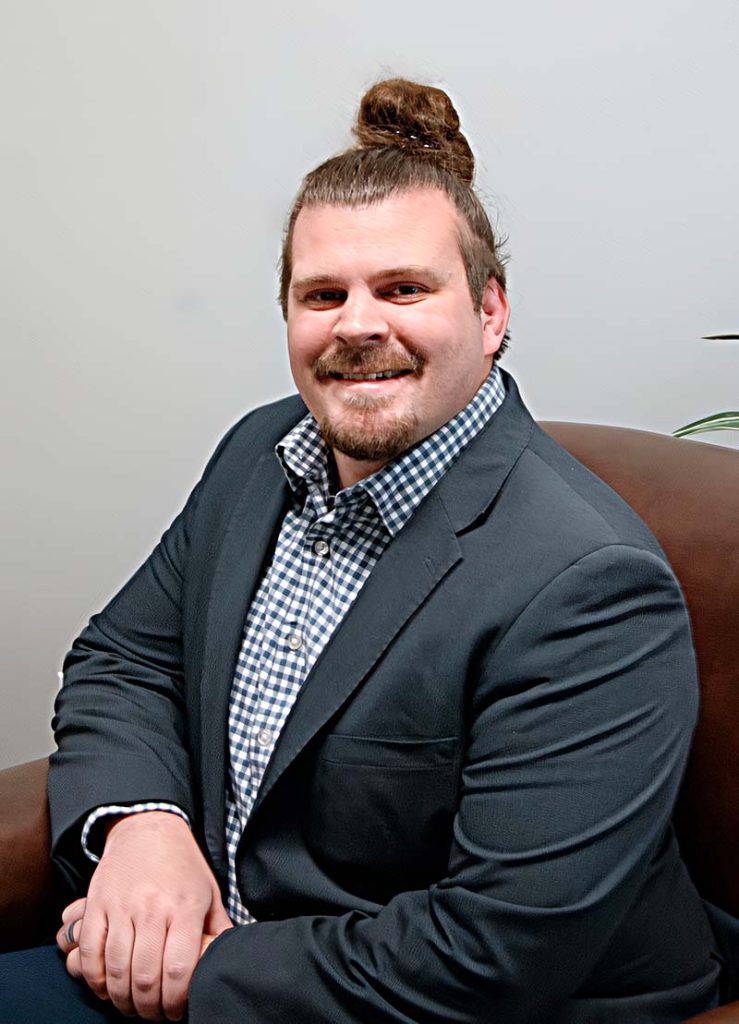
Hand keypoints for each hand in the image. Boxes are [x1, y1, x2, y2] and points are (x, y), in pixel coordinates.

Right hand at [56, 811, 231, 1020]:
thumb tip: (229, 960)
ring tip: (130, 1006)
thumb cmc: (183, 865)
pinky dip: (95, 977)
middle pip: (144, 976)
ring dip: (121, 998)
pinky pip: (90, 950)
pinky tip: (105, 987)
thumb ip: (217, 929)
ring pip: (116, 968)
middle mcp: (153, 908)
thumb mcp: (208, 892)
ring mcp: (122, 906)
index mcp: (184, 907)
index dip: (174, 1001)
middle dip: (147, 1007)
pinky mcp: (97, 903)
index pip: (177, 969)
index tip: (174, 1012)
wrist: (148, 828)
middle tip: (151, 1015)